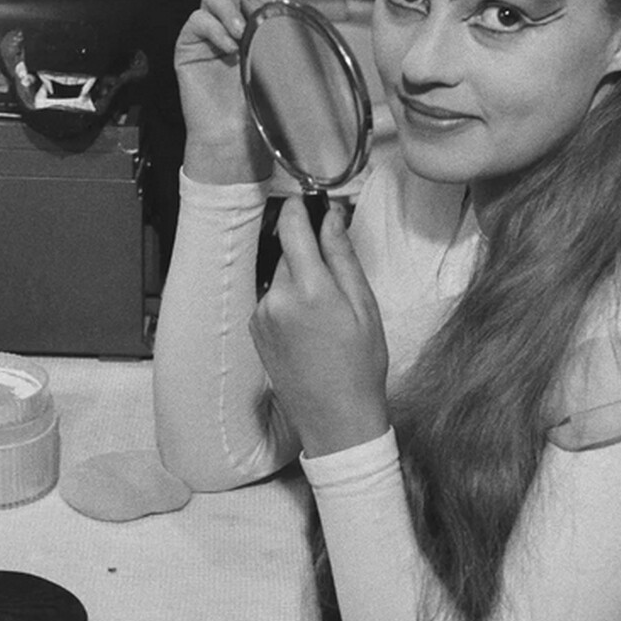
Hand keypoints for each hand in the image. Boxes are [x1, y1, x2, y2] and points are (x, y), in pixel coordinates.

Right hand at [175, 0, 277, 180]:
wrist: (238, 138)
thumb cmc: (266, 103)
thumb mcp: (284, 58)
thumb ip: (283, 23)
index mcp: (262, 20)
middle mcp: (234, 20)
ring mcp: (209, 31)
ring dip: (230, 8)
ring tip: (243, 35)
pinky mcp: (189, 45)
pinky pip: (197, 19)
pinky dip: (214, 28)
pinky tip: (228, 47)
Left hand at [250, 198, 389, 455]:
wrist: (336, 419)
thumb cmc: (360, 364)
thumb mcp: (364, 306)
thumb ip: (342, 257)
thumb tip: (330, 217)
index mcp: (309, 289)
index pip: (293, 227)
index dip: (301, 208)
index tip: (311, 201)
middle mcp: (277, 298)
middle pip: (289, 253)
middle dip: (310, 256)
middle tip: (339, 284)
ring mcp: (262, 315)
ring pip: (282, 277)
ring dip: (300, 282)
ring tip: (326, 316)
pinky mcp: (255, 330)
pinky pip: (273, 299)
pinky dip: (289, 303)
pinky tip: (309, 329)